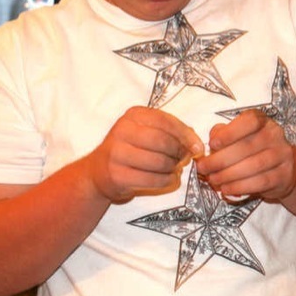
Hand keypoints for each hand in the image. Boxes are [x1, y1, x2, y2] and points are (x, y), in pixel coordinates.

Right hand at [86, 106, 203, 202]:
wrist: (98, 172)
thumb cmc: (130, 149)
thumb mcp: (146, 131)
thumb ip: (171, 132)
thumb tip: (196, 145)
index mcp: (133, 115)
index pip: (166, 121)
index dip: (186, 135)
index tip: (198, 147)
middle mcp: (122, 130)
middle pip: (163, 142)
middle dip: (179, 153)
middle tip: (184, 160)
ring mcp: (117, 153)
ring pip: (160, 162)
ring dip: (174, 168)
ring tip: (175, 169)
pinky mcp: (117, 175)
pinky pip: (153, 179)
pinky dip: (168, 181)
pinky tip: (170, 179)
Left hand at [195, 110, 295, 200]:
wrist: (284, 169)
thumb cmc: (254, 150)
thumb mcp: (240, 136)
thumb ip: (224, 134)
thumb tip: (211, 142)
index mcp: (262, 121)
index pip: (249, 121)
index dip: (230, 133)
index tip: (212, 144)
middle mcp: (274, 134)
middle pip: (247, 147)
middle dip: (220, 159)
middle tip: (204, 168)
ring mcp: (282, 154)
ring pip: (253, 166)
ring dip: (228, 175)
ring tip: (214, 180)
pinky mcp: (284, 174)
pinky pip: (260, 182)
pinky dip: (240, 187)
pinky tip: (226, 189)